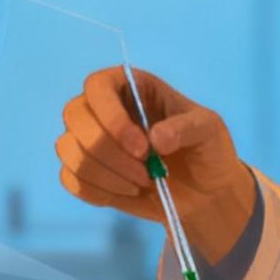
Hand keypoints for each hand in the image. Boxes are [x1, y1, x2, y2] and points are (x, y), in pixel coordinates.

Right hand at [55, 66, 258, 259]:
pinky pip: (70, 179)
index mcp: (130, 88)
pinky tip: (127, 193)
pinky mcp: (85, 173)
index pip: (97, 86)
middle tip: (145, 172)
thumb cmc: (205, 151)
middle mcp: (102, 110)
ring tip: (142, 184)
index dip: (111, 116)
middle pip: (74, 116)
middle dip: (108, 150)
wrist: (203, 194)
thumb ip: (187, 128)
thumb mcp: (209, 131)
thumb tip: (156, 139)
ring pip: (70, 150)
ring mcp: (90, 142)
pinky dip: (98, 191)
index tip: (142, 148)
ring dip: (106, 174)